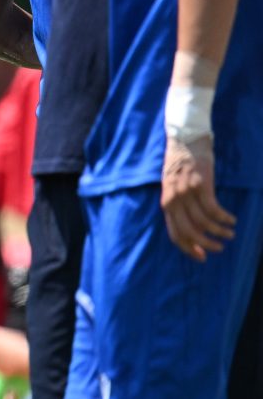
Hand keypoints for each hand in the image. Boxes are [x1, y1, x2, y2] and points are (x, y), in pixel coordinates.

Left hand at [162, 135, 236, 259]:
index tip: (203, 257)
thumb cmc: (180, 165)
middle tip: (219, 248)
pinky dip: (224, 218)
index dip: (189, 249)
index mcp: (166, 204)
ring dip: (220, 231)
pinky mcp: (200, 185)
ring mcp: (186, 193)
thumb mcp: (172, 188)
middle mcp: (174, 201)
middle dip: (206, 244)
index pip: (175, 234)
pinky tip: (232, 220)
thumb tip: (190, 227)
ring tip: (230, 233)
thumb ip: (178, 206)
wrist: (185, 141)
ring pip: (204, 222)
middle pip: (189, 232)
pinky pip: (214, 209)